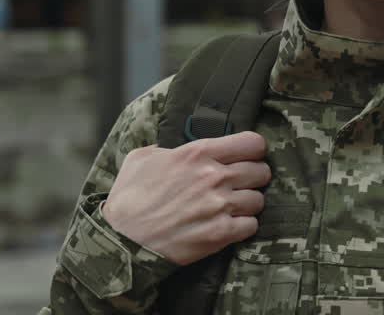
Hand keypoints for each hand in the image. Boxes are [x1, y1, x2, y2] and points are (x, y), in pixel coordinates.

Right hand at [102, 131, 271, 265]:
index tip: (249, 156)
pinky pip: (251, 225)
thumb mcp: (141, 158)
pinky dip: (243, 226)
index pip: (252, 143)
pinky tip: (229, 225)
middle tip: (242, 184)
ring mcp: (219, 206)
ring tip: (233, 207)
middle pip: (261, 171)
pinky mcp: (220, 233)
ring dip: (248, 204)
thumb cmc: (129, 198)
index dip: (254, 150)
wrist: (121, 240)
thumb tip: (173, 149)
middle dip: (254, 177)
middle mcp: (213, 176)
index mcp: (198, 153)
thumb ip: (165, 147)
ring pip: (259, 200)